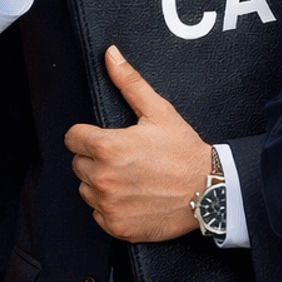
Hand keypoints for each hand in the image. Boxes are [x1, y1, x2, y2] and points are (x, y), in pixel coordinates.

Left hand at [63, 47, 210, 242]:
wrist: (209, 191)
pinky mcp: (116, 226)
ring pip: (86, 190)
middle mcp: (102, 178)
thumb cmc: (184, 150)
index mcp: (107, 147)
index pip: (72, 138)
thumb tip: (110, 54)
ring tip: (131, 178)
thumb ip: (129, 82)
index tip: (105, 139)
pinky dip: (111, 208)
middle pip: (78, 164)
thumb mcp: (158, 111)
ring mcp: (108, 205)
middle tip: (125, 158)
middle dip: (95, 159)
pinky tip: (133, 198)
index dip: (87, 136)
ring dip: (101, 184)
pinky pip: (99, 214)